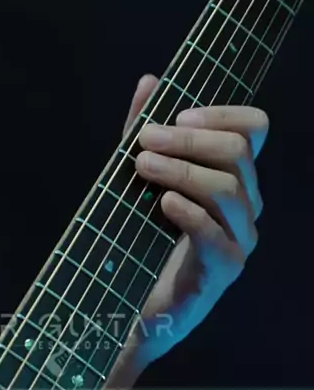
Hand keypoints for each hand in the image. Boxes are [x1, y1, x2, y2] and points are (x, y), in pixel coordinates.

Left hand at [123, 74, 268, 365]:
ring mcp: (240, 238)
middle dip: (189, 141)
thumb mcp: (138, 180)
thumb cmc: (141, 242)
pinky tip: (163, 203)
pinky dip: (190, 212)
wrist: (134, 307)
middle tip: (145, 141)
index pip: (254, 128)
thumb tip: (149, 82)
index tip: (178, 116)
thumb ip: (143, 134)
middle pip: (238, 154)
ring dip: (182, 170)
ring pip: (229, 189)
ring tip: (142, 168)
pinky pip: (217, 233)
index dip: (221, 113)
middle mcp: (246, 205)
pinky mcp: (224, 269)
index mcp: (233, 178)